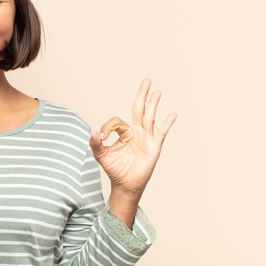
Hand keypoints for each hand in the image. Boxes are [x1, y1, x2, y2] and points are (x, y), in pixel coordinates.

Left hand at [89, 78, 176, 199]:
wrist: (125, 185)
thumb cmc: (114, 169)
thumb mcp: (101, 155)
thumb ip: (96, 143)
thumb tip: (93, 132)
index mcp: (124, 133)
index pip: (117, 121)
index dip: (108, 127)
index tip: (102, 137)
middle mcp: (137, 132)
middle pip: (139, 109)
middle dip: (142, 94)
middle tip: (146, 80)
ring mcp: (147, 138)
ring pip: (150, 117)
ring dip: (153, 104)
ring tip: (157, 91)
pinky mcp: (154, 147)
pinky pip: (162, 133)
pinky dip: (167, 124)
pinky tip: (172, 114)